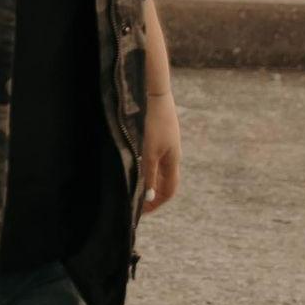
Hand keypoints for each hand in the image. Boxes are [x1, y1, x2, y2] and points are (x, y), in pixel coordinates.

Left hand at [139, 81, 183, 215]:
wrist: (154, 93)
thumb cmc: (151, 122)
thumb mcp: (148, 151)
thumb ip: (148, 174)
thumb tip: (149, 197)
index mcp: (172, 160)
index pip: (169, 190)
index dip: (157, 203)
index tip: (142, 211)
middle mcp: (172, 154)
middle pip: (164, 181)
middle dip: (152, 194)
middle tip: (135, 202)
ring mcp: (166, 143)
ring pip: (158, 169)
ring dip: (147, 180)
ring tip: (131, 187)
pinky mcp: (159, 134)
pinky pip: (154, 157)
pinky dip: (145, 167)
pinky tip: (132, 165)